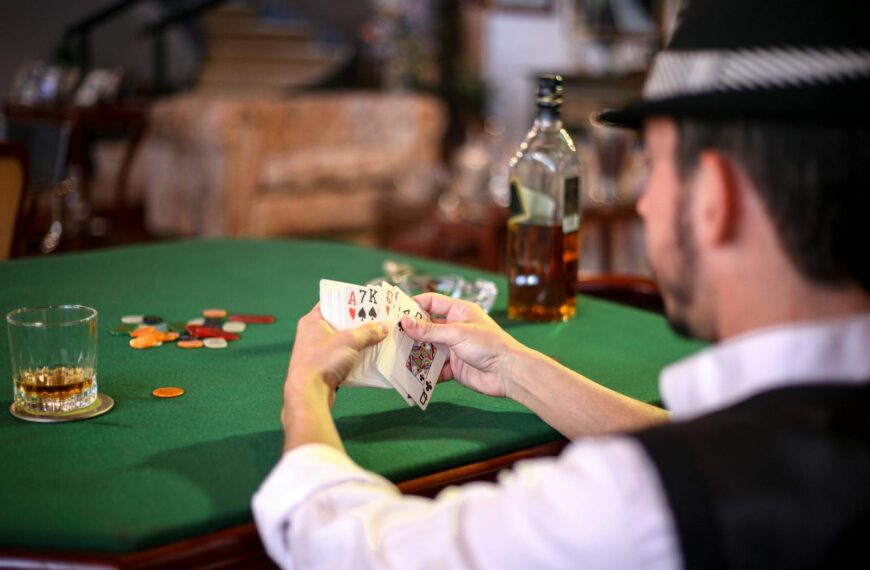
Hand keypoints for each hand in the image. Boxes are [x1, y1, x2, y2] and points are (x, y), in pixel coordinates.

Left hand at [285, 303, 386, 405]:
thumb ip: (368, 332)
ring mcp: (317, 351)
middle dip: (359, 322)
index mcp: (313, 320)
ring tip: (378, 335)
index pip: (332, 302)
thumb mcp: (350, 341)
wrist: (309, 393)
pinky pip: (342, 356)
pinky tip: (370, 355)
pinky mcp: (323, 366)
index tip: (367, 300)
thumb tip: (383, 327)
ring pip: (343, 340)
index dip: (350, 300)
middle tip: (378, 318)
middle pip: (340, 322)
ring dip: (359, 340)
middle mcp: (313, 334)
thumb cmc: (323, 360)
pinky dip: (355, 355)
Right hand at [400, 293, 527, 397]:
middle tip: (389, 335)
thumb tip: (405, 322)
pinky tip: (410, 373)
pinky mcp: (454, 367)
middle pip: (426, 327)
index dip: (413, 304)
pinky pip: (434, 368)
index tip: (394, 310)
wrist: (508, 373)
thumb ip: (430, 330)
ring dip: (415, 352)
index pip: (431, 302)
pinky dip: (424, 371)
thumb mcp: (457, 333)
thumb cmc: (489, 345)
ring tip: (395, 354)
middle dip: (410, 332)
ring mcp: (454, 348)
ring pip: (428, 348)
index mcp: (459, 311)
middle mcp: (455, 328)